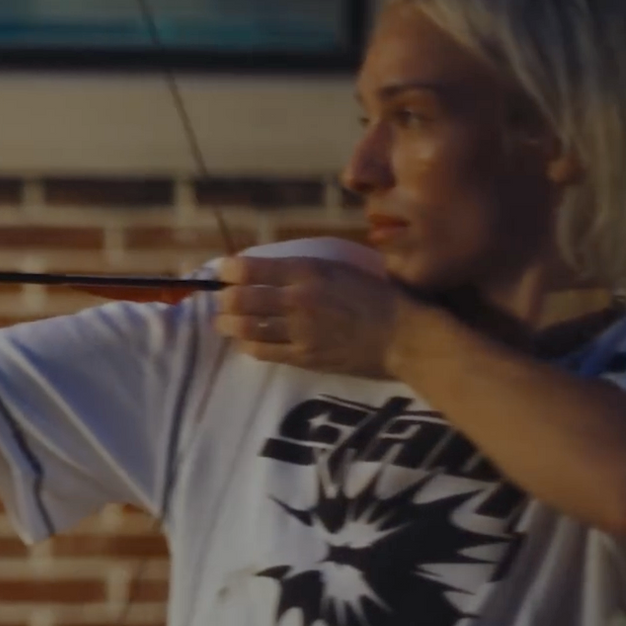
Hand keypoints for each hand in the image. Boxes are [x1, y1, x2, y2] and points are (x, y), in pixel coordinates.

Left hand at [213, 255, 416, 378]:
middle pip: (240, 299)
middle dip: (223, 299)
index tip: (222, 271)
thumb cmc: (378, 296)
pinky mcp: (304, 357)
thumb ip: (305, 269)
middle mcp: (299, 299)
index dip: (228, 270)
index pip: (252, 268)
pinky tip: (246, 341)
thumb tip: (269, 269)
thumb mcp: (340, 268)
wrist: (405, 336)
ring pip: (246, 328)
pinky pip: (263, 352)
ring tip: (224, 321)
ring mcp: (299, 331)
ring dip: (228, 324)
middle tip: (220, 299)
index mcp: (309, 270)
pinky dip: (248, 345)